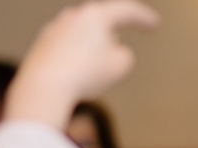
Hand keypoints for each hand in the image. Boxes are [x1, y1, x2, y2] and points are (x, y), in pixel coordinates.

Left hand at [5, 0, 158, 128]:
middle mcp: (73, 16)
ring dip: (94, 48)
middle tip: (122, 43)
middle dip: (114, 31)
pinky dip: (76, 59)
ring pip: (83, 35)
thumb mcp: (121, 65)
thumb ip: (124, 54)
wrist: (44, 87)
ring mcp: (54, 29)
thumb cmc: (85, 75)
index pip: (126, 11)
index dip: (144, 18)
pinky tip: (76, 75)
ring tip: (95, 70)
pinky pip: (67, 50)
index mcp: (95, 15)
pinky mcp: (42, 46)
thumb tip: (112, 51)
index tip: (155, 25)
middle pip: (102, 20)